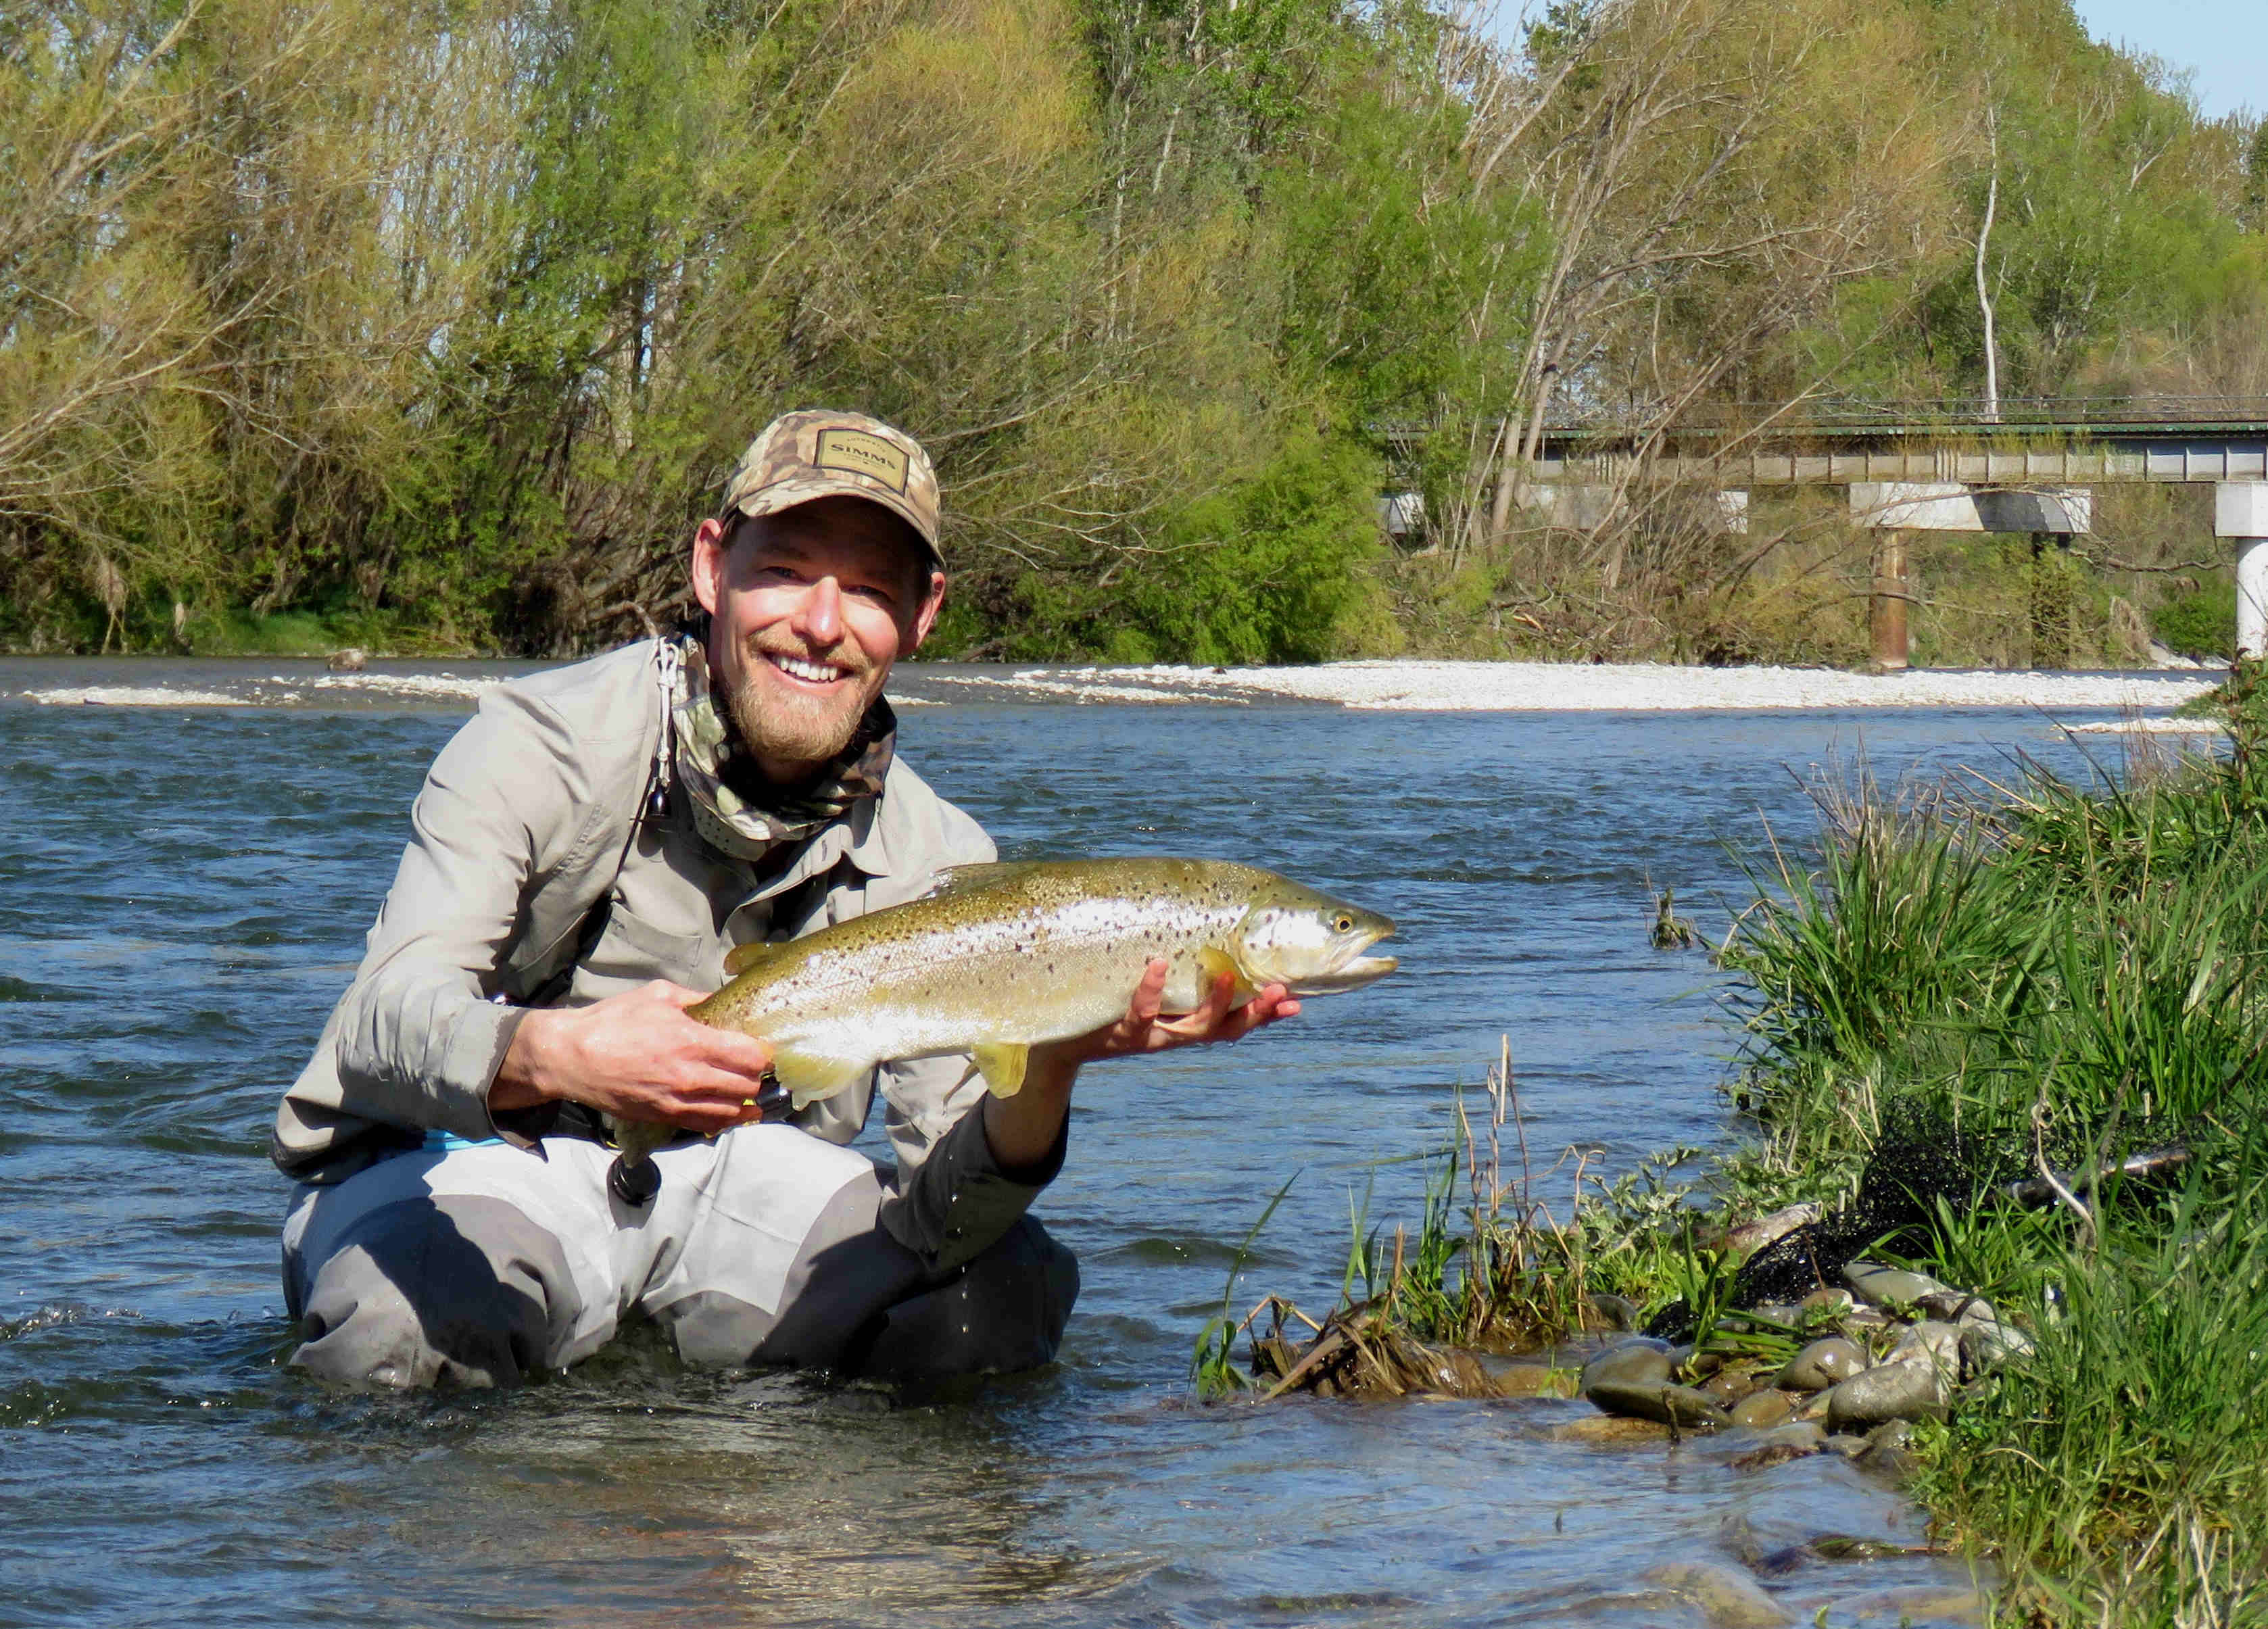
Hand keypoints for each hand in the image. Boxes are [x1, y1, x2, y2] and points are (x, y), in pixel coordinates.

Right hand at [490, 980, 773, 1135]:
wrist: (571, 1057)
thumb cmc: (612, 1021)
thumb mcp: (659, 995)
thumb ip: (698, 999)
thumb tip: (725, 1000)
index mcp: (692, 1041)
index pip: (752, 1056)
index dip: (765, 1053)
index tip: (765, 1047)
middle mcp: (690, 1077)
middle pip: (748, 1085)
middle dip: (759, 1076)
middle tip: (758, 1068)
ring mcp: (678, 1102)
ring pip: (733, 1111)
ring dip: (747, 1101)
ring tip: (751, 1090)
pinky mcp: (664, 1117)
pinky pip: (708, 1125)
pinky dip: (726, 1119)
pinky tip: (733, 1110)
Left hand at [984, 960, 1300, 1169]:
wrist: (1055, 1038)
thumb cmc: (1107, 1005)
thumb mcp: (1145, 993)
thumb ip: (1174, 974)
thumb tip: (1202, 932)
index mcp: (1184, 1026)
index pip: (1236, 1024)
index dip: (1266, 1016)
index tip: (1297, 1003)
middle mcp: (1173, 1036)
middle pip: (1223, 1031)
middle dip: (1253, 1013)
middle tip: (1281, 993)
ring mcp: (1149, 1037)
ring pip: (1190, 1030)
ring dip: (1214, 1005)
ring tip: (1230, 976)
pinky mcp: (1118, 1032)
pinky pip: (1139, 1013)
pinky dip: (1151, 990)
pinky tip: (1159, 965)